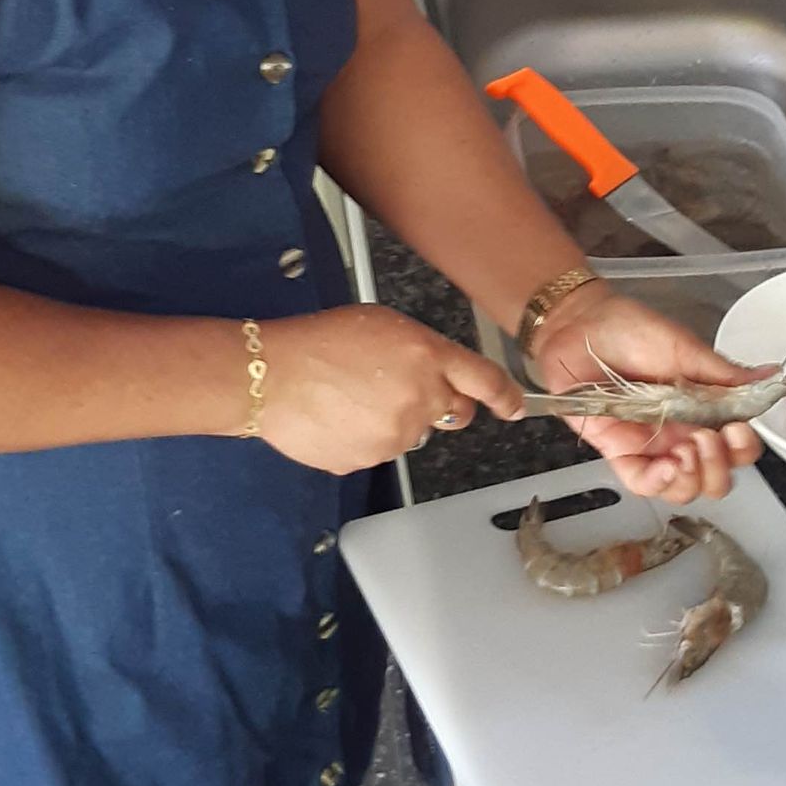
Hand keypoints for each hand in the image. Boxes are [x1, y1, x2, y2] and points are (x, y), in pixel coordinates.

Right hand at [254, 305, 522, 472]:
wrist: (271, 376)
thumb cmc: (318, 342)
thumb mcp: (383, 324)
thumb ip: (424, 352)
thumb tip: (439, 373)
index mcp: (428, 357)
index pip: (486, 381)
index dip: (506, 397)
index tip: (514, 406)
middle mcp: (422, 399)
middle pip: (454, 413)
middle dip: (439, 405)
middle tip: (399, 389)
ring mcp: (397, 435)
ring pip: (413, 433)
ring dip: (395, 419)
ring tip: (352, 398)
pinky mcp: (371, 460)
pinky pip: (380, 451)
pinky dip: (366, 437)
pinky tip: (340, 417)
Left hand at [528, 285, 767, 503]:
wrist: (580, 324)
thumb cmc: (629, 330)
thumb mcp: (685, 348)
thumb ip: (725, 374)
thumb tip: (772, 376)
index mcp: (703, 411)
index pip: (736, 448)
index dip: (742, 449)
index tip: (737, 431)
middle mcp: (681, 434)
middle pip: (715, 478)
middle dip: (720, 468)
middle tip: (709, 440)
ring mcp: (650, 447)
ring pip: (684, 489)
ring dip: (693, 477)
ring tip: (687, 450)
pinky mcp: (618, 453)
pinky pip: (642, 483)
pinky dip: (660, 483)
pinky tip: (668, 467)